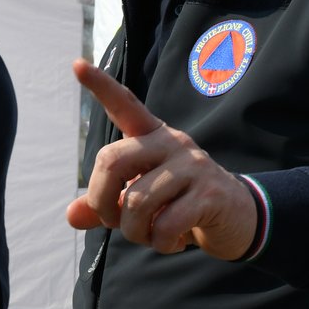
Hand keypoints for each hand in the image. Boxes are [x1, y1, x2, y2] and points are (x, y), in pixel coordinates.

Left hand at [67, 60, 256, 258]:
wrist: (237, 219)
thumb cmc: (179, 205)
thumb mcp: (141, 202)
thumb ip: (106, 206)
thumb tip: (71, 215)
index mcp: (152, 137)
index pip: (124, 105)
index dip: (100, 86)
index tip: (77, 64)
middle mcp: (171, 142)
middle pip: (111, 161)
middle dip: (101, 202)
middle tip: (114, 222)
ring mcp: (192, 166)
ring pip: (136, 202)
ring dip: (134, 232)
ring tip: (149, 236)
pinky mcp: (209, 194)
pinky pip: (164, 224)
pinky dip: (160, 243)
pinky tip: (172, 241)